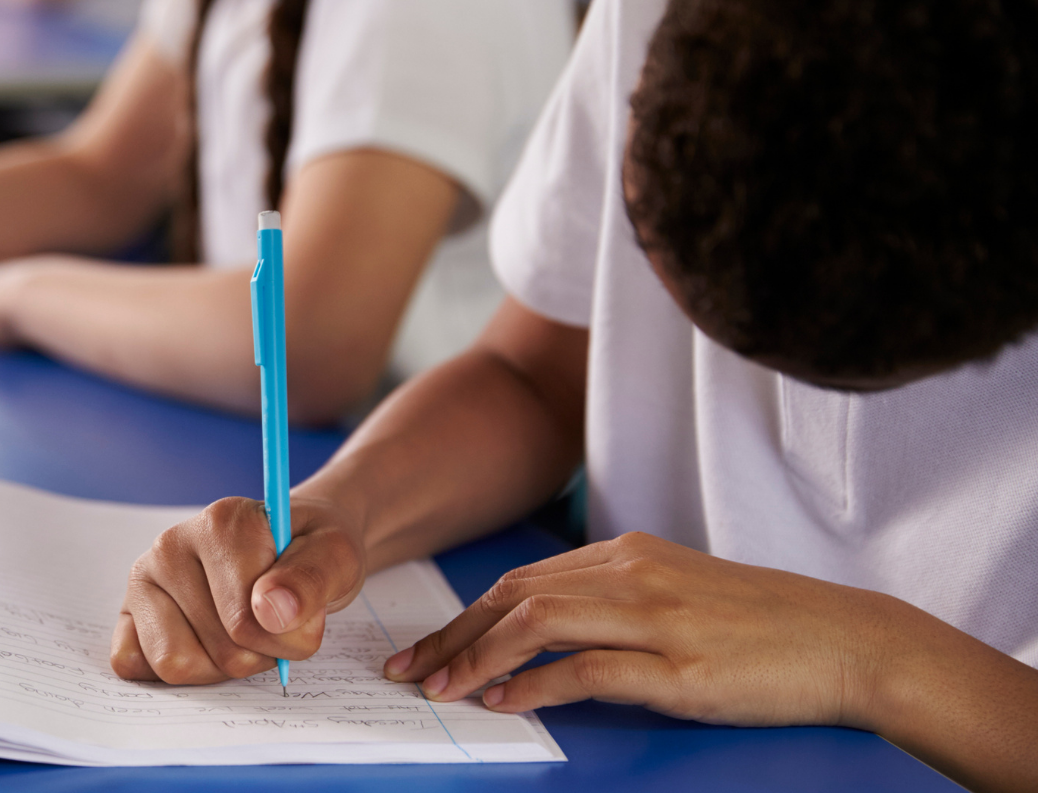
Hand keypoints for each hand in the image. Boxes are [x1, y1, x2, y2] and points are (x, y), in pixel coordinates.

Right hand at [111, 495, 367, 683]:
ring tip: (241, 632)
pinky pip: (134, 665)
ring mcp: (144, 578)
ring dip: (220, 667)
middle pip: (218, 650)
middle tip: (273, 622)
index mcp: (222, 523)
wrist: (293, 545)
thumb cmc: (310, 553)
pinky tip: (201, 641)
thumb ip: (313, 579)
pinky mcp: (128, 610)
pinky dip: (177, 668)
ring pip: (175, 665)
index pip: (248, 622)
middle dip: (258, 654)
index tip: (303, 612)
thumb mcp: (336, 558)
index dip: (287, 637)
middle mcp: (172, 544)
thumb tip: (271, 611)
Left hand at [387, 531, 938, 727]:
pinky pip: (588, 669)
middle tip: (409, 671)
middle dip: (452, 635)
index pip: (521, 580)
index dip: (463, 616)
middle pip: (513, 595)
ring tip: (443, 690)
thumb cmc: (762, 626)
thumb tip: (543, 637)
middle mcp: (633, 574)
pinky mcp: (681, 664)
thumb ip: (614, 603)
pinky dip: (536, 685)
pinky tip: (504, 703)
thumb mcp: (677, 596)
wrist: (849, 640)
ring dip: (478, 658)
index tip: (424, 647)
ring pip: (538, 622)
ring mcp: (657, 617)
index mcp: (627, 555)